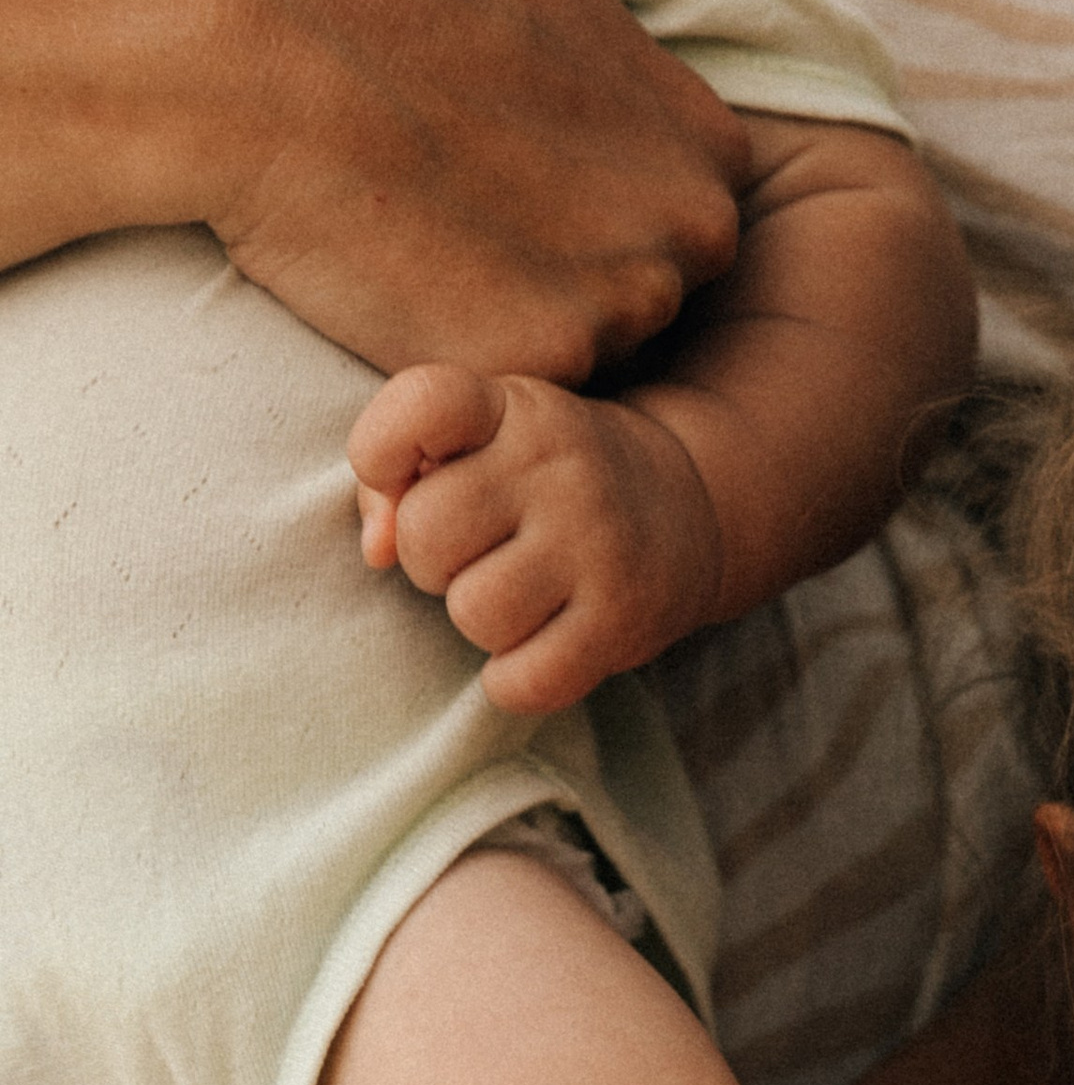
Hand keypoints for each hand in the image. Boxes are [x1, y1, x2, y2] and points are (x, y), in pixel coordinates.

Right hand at [211, 0, 748, 379]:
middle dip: (568, 278)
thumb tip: (665, 141)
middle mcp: (694, 235)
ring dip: (514, 321)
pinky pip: (512, 388)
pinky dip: (461, 355)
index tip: (518, 181)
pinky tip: (403, 284)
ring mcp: (625, 305)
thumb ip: (641, 101)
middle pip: (644, 301)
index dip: (593, 215)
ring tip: (428, 240)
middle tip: (465, 215)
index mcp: (715, 153)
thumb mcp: (573, 15)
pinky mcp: (538, 363)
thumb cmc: (406, 6)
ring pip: (581, 353)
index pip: (679, 230)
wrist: (271, 37)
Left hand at [351, 371, 726, 711]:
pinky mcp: (621, 622)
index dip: (380, 449)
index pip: (425, 404)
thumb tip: (375, 551)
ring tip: (511, 597)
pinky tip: (533, 648)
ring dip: (476, 620)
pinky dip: (512, 680)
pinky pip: (523, 680)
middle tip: (471, 553)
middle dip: (429, 559)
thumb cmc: (546, 478)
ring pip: (473, 612)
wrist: (686, 506)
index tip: (401, 476)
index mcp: (515, 410)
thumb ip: (400, 476)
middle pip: (427, 533)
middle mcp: (560, 470)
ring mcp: (597, 546)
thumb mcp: (482, 443)